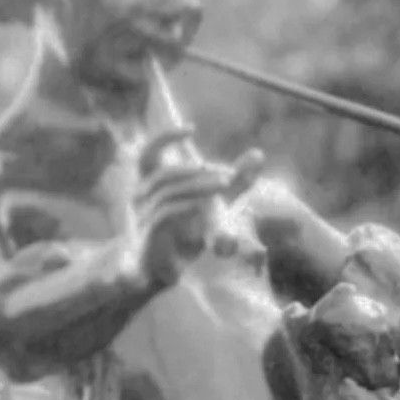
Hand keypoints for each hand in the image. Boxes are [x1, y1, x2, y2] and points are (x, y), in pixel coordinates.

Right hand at [129, 131, 259, 287]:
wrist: (161, 270)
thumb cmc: (183, 235)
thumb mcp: (215, 204)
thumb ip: (235, 182)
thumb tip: (258, 154)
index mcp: (150, 184)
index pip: (149, 152)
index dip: (165, 137)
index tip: (191, 128)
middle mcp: (141, 195)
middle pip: (164, 172)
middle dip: (196, 170)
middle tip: (227, 176)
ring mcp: (142, 214)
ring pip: (167, 190)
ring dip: (198, 185)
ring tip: (225, 185)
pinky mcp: (150, 232)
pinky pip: (167, 212)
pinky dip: (188, 205)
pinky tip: (206, 205)